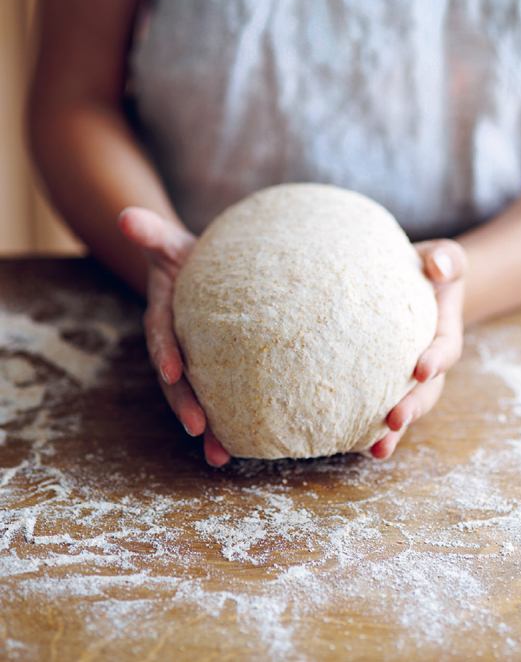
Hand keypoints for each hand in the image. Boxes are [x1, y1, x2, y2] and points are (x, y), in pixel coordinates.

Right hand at [119, 207, 229, 466]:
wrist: (201, 275)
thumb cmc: (187, 258)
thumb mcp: (169, 243)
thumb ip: (150, 232)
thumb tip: (127, 216)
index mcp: (164, 317)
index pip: (161, 335)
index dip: (165, 352)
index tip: (174, 371)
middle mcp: (176, 346)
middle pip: (177, 381)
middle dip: (186, 405)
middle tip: (200, 428)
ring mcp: (195, 363)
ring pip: (197, 400)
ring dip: (209, 429)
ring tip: (223, 456)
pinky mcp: (215, 373)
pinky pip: (220, 400)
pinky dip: (228, 424)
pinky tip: (242, 449)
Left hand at [371, 239, 467, 458]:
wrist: (415, 284)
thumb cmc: (428, 269)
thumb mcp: (444, 257)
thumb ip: (448, 259)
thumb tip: (439, 267)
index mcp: (443, 330)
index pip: (444, 348)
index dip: (436, 360)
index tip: (421, 370)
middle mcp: (429, 361)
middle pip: (427, 391)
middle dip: (413, 407)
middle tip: (396, 419)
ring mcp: (409, 377)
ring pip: (407, 407)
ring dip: (395, 430)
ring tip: (377, 449)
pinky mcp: (387, 382)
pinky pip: (382, 407)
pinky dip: (372, 428)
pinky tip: (355, 445)